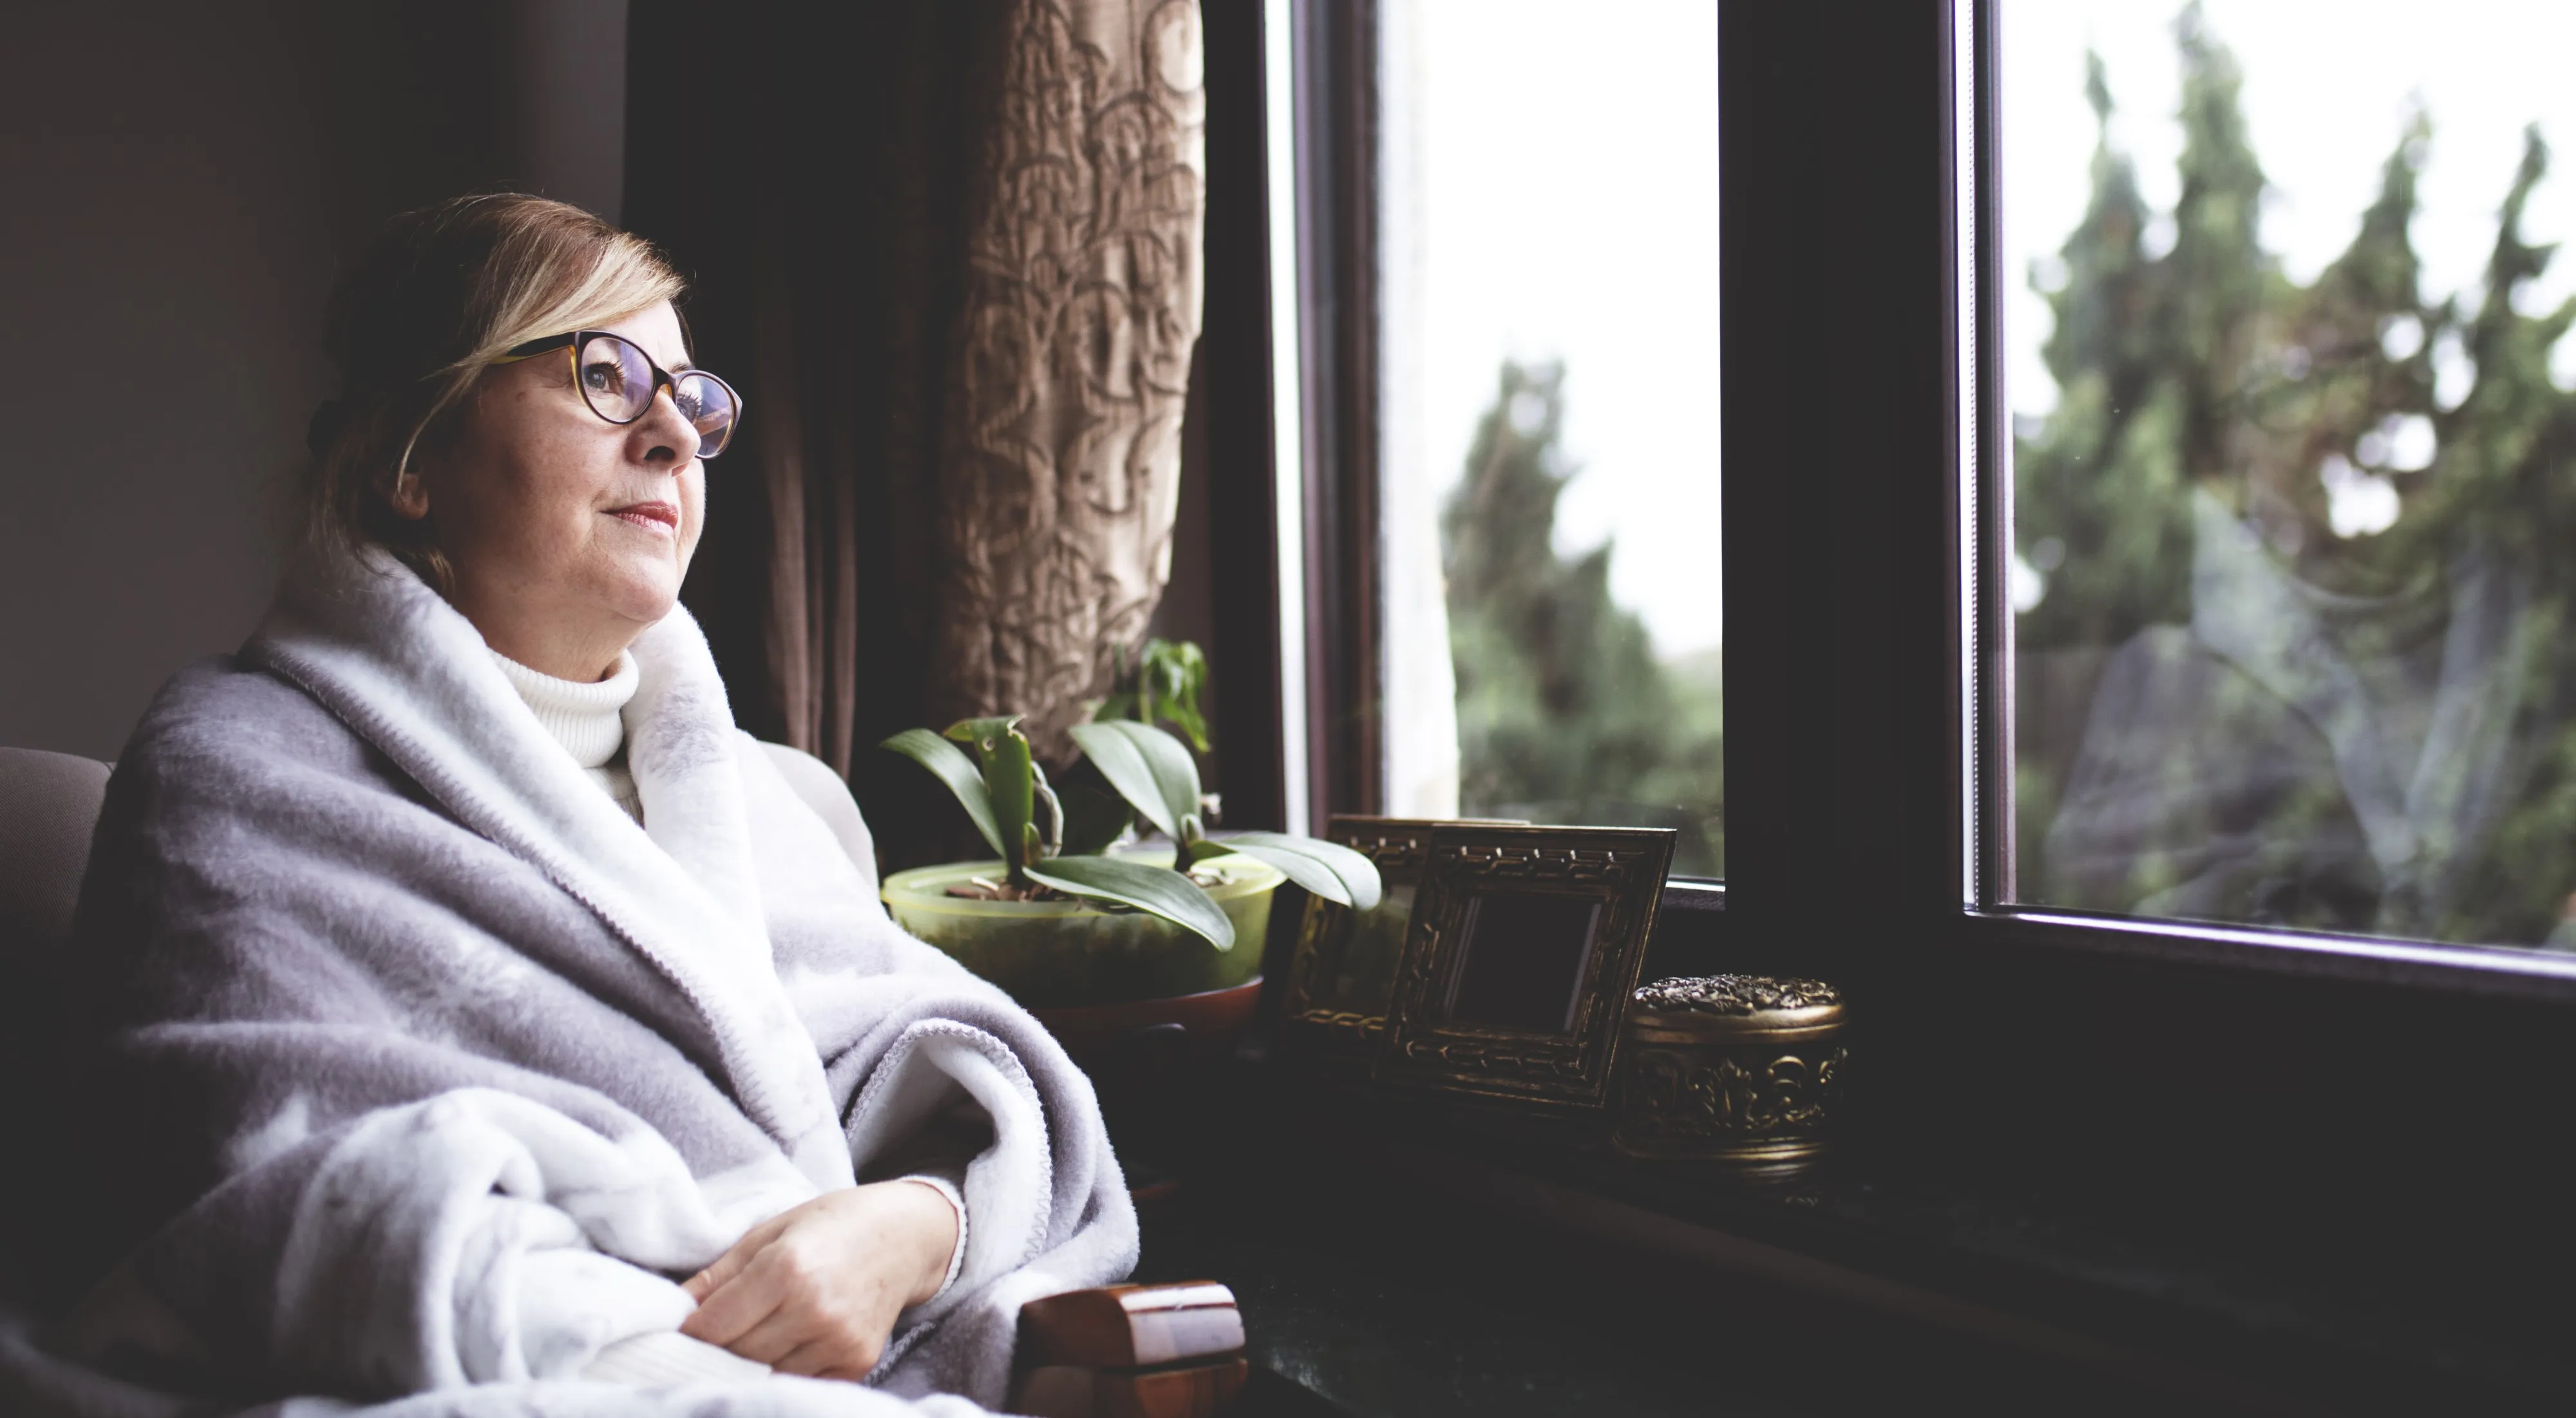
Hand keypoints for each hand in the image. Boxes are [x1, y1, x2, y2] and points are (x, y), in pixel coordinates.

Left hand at [678, 1181, 959, 1379]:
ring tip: (756, 1333)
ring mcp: (839, 1340)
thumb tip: (674, 1312)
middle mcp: (814, 1309)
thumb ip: (720, 1273)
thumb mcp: (771, 1231)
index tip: (682, 1329)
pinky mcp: (857, 1362)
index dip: (690, 1332)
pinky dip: (785, 1371)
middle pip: (736, 1356)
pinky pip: (801, 1383)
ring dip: (750, 1362)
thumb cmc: (833, 1223)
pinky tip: (788, 1344)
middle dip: (717, 1349)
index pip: (713, 1327)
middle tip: (716, 1333)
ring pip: (765, 1375)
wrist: (906, 1234)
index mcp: (786, 1269)